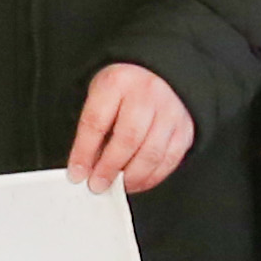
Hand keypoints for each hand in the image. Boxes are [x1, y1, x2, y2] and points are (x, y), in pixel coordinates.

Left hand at [65, 62, 193, 194]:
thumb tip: (85, 167)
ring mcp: (170, 111)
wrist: (157, 75)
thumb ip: (94, 130)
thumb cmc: (124, 89)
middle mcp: (147, 93)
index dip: (84, 152)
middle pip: (127, 139)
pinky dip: (151, 177)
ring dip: (131, 177)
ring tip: (117, 185)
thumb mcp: (101, 97)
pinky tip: (137, 182)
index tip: (76, 174)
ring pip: (151, 153)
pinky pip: (169, 160)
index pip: (97, 122)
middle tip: (97, 184)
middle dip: (110, 168)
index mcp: (118, 82)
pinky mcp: (184, 128)